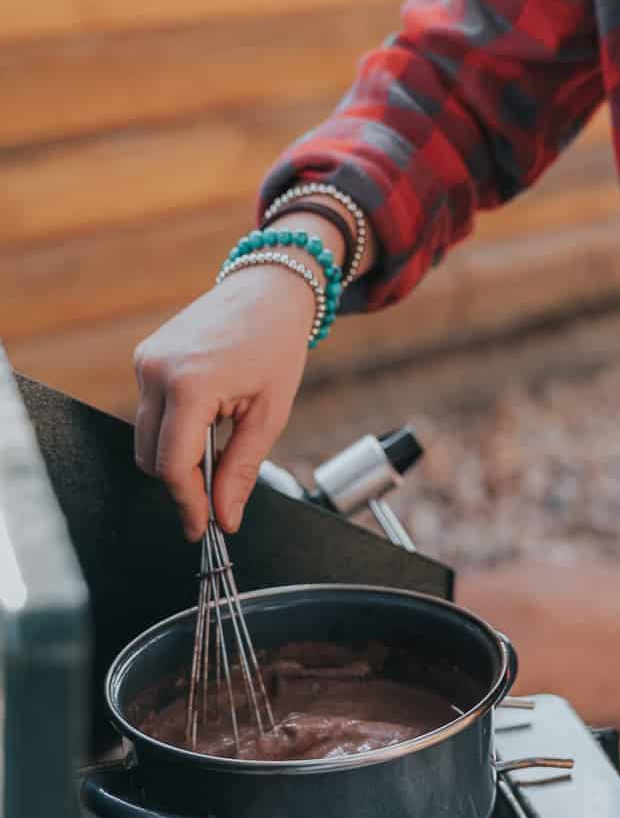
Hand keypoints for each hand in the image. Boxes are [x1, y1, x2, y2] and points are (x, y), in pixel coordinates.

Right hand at [133, 265, 313, 540]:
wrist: (268, 289)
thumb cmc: (276, 344)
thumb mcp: (269, 413)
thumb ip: (243, 469)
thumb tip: (225, 517)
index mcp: (191, 384)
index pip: (174, 466)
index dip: (188, 503)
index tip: (202, 528)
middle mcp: (157, 371)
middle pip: (152, 457)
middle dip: (181, 484)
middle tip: (215, 498)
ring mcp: (145, 361)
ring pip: (145, 437)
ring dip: (175, 455)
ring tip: (217, 448)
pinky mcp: (143, 356)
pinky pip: (148, 411)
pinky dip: (172, 428)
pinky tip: (205, 420)